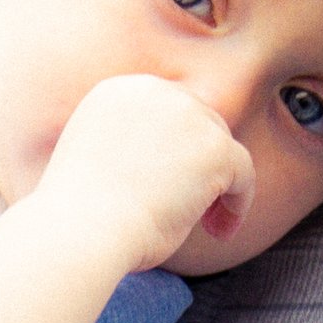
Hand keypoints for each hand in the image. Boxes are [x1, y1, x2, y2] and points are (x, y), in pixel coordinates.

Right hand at [42, 75, 255, 272]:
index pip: (167, 111)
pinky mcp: (214, 146)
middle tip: (192, 207)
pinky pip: (243, 172)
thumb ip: (136, 148)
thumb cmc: (81, 215)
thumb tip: (176, 167)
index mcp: (117, 92)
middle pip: (199, 122)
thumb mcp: (100, 163)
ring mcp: (187, 114)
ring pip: (222, 147)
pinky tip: (220, 231)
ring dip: (218, 184)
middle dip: (201, 164)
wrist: (80, 229)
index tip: (169, 185)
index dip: (177, 148)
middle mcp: (152, 90)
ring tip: (207, 224)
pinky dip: (237, 204)